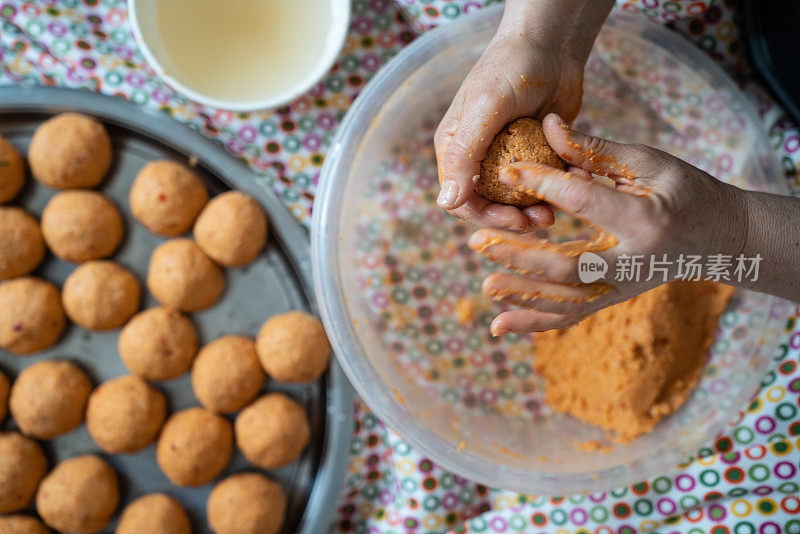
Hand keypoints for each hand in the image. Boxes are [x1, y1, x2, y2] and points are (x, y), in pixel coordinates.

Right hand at [434, 0, 612, 230]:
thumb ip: (464, 156)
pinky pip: (543, 181)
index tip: (515, 221)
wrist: (552, 43)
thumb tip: (445, 203)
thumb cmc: (510, 67)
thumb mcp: (484, 110)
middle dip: (514, 218)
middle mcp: (478, 157)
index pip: (463, 200)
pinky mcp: (536, 153)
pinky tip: (573, 185)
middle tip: (542, 222)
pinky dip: (557, 188)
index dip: (486, 217)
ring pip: (518, 200)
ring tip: (555, 211)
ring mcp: (509, 157)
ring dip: (535, 209)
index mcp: (455, 149)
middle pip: (490, 205)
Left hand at [469, 113, 748, 334]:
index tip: (507, 169)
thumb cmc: (684, 192)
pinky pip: (569, 317)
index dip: (543, 182)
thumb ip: (595, 150)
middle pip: (569, 267)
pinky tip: (498, 323)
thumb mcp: (649, 164)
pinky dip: (533, 322)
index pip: (584, 202)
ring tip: (486, 284)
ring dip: (523, 294)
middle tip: (479, 240)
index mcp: (645, 221)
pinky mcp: (610, 299)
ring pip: (565, 301)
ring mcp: (621, 288)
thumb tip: (548, 126)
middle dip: (521, 255)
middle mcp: (632, 263)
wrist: (719, 239)